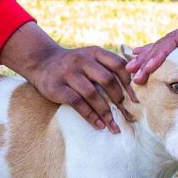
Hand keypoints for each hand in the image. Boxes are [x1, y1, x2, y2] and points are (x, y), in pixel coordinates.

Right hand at [0, 22, 133, 132]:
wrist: (42, 62)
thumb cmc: (74, 65)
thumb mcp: (90, 58)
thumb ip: (108, 68)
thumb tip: (133, 90)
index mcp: (94, 52)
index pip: (118, 64)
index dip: (129, 82)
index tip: (136, 99)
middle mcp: (82, 60)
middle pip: (107, 79)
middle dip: (118, 99)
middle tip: (125, 113)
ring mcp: (69, 73)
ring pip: (92, 94)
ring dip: (105, 112)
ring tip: (114, 126)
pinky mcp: (58, 87)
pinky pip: (77, 103)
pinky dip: (90, 115)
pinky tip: (98, 125)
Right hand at [127, 11, 177, 84]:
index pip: (172, 43)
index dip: (158, 56)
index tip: (147, 69)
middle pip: (163, 45)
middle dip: (146, 60)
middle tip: (131, 74)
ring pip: (163, 48)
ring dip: (147, 59)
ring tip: (130, 69)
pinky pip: (170, 50)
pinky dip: (156, 55)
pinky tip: (145, 59)